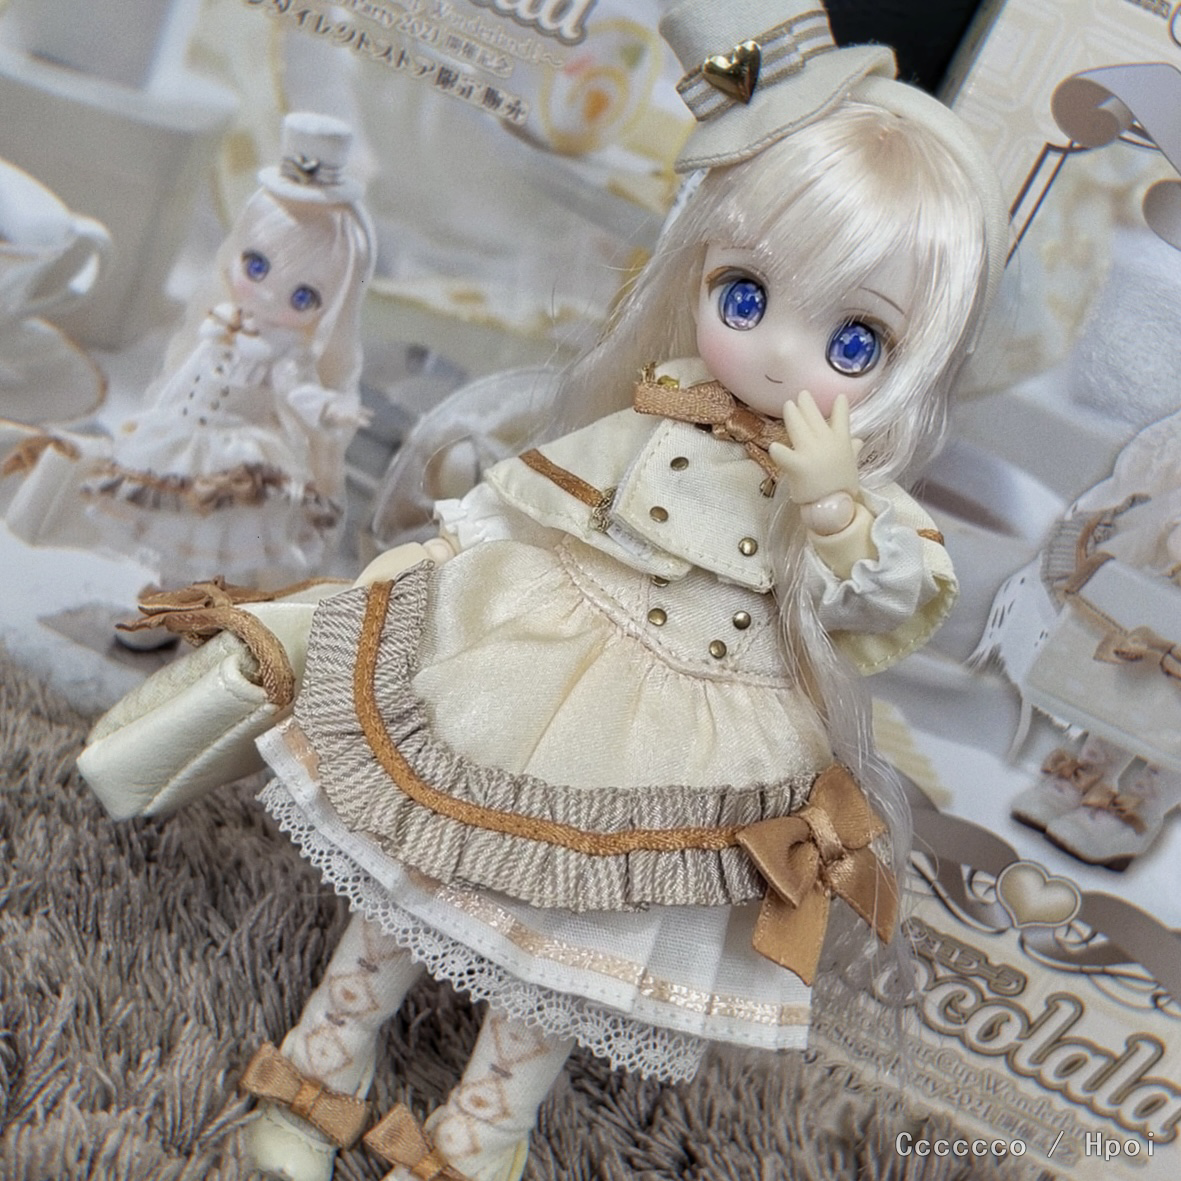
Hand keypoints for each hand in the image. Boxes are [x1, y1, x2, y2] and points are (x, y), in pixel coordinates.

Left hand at [768, 391, 862, 505]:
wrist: (836, 507)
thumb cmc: (842, 487)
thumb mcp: (851, 466)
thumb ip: (851, 450)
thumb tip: (858, 440)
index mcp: (841, 442)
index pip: (842, 419)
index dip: (841, 406)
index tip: (840, 396)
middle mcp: (826, 442)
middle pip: (814, 417)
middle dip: (807, 404)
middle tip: (801, 395)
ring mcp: (811, 452)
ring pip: (798, 427)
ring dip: (792, 414)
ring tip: (788, 405)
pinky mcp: (798, 466)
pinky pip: (785, 455)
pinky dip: (778, 452)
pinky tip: (773, 447)